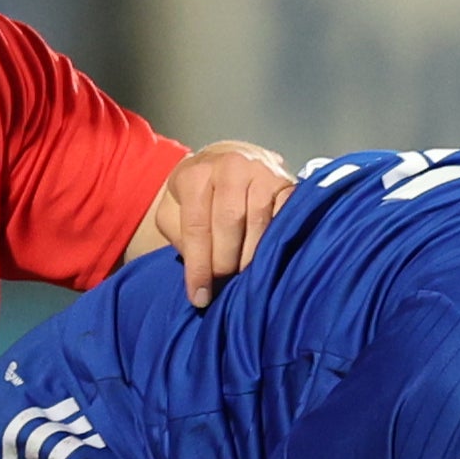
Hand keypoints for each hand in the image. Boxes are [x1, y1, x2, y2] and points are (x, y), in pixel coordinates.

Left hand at [149, 141, 295, 308]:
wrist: (229, 161)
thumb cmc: (198, 195)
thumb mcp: (173, 210)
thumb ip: (178, 236)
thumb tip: (199, 272)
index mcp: (196, 173)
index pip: (196, 226)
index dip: (198, 267)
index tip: (200, 296)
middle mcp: (230, 167)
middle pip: (229, 223)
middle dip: (224, 263)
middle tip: (222, 287)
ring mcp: (261, 173)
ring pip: (259, 223)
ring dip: (250, 257)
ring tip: (242, 277)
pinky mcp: (286, 183)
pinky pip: (284, 217)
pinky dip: (275, 242)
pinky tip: (266, 259)